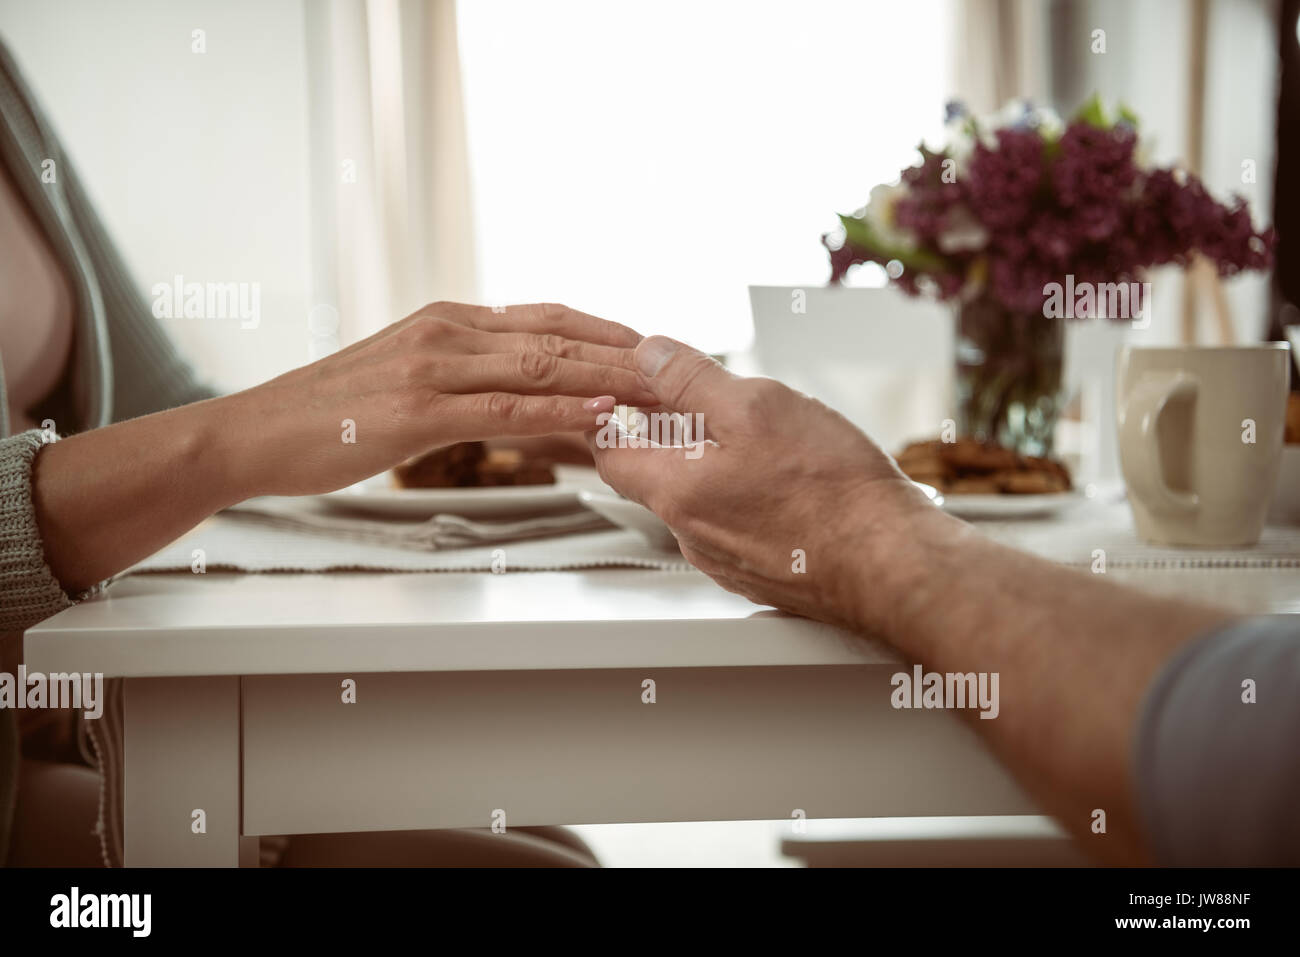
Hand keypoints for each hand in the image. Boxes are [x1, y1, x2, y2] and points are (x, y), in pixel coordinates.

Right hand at [218, 302, 654, 497]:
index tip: (656, 349)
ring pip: (543, 364)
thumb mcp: (408, 382)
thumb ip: (466, 379)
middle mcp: (448, 330)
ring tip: (663, 391)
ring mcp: (434, 366)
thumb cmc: (331, 415)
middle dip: (627, 353)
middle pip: (559, 334)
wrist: (256, 432)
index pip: (548, 317)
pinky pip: (506, 407)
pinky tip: (600, 414)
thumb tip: (525, 397)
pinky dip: (560, 408)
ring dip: (610, 377)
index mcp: (450, 321)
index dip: (608, 331)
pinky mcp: (419, 408)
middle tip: (682, 369)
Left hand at [586, 335, 947, 628]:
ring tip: (766, 440)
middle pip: (657, 476)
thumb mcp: (758, 407)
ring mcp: (727, 561)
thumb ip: (692, 381)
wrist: (890, 564)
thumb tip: (650, 355)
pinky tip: (791, 481)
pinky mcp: (762, 575)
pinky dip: (749, 497)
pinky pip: (739, 527)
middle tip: (708, 403)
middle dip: (674, 435)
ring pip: (702, 502)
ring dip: (718, 467)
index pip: (610, 453)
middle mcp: (691, 535)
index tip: (630, 392)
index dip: (613, 416)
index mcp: (676, 492)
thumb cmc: (831, 491)